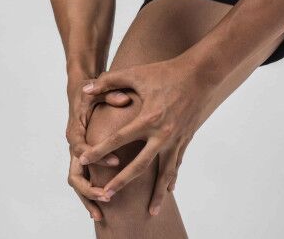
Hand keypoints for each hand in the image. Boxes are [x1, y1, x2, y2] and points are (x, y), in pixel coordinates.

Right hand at [66, 79, 130, 219]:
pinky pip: (83, 180)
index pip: (81, 149)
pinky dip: (89, 194)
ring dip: (87, 199)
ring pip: (77, 182)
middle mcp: (73, 146)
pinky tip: (102, 208)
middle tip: (107, 197)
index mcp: (74, 131)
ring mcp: (76, 155)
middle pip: (74, 174)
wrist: (79, 93)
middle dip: (89, 189)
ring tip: (101, 215)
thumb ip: (110, 94)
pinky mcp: (82, 159)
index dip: (98, 156)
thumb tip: (124, 100)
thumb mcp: (97, 90)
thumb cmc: (89, 93)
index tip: (117, 162)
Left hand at [78, 57, 215, 214]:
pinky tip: (170, 190)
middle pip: (139, 166)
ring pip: (165, 173)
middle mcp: (162, 134)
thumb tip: (85, 88)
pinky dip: (172, 178)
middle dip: (121, 182)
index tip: (82, 161)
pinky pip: (177, 164)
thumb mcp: (136, 74)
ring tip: (151, 212)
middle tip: (106, 196)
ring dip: (157, 193)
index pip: (117, 140)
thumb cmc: (166, 72)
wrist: (201, 74)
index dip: (98, 150)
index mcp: (147, 119)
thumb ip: (108, 81)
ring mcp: (176, 139)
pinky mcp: (186, 139)